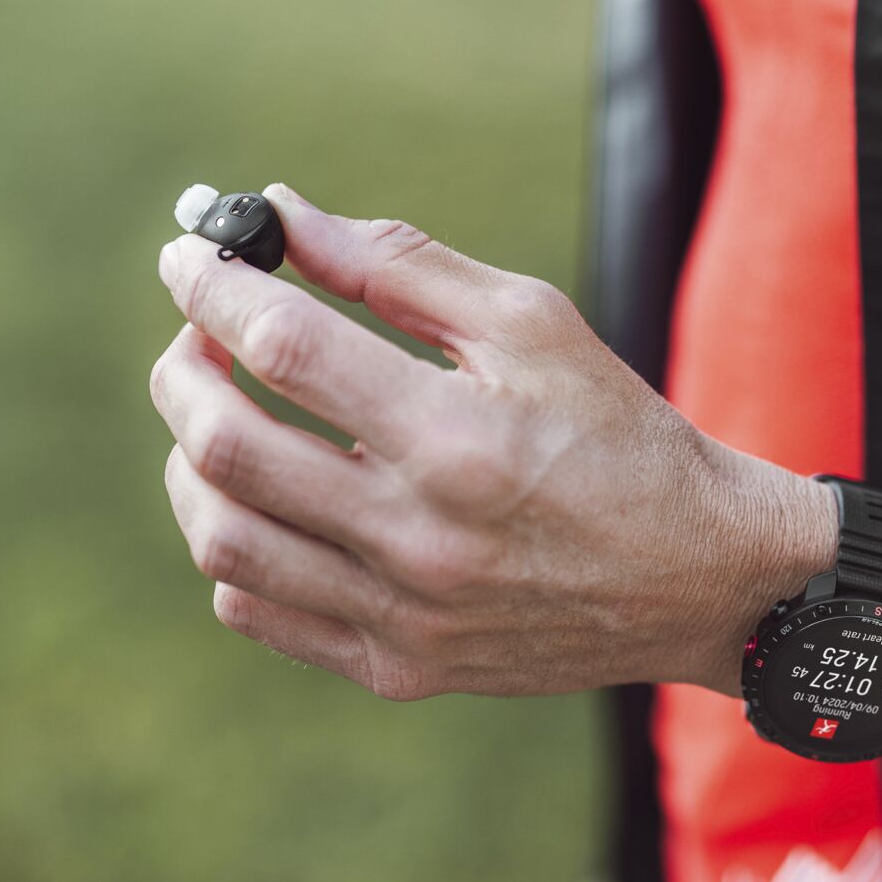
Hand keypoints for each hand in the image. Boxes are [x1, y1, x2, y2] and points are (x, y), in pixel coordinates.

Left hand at [149, 184, 836, 702]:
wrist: (699, 578)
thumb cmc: (620, 434)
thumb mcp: (533, 323)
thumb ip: (401, 263)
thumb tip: (282, 213)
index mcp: (456, 437)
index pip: (283, 346)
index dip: (216, 286)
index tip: (192, 255)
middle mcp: (418, 537)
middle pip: (224, 446)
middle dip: (183, 368)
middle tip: (200, 331)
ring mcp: (401, 615)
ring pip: (222, 540)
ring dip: (192, 460)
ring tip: (220, 413)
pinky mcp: (398, 667)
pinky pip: (257, 610)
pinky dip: (234, 547)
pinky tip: (267, 501)